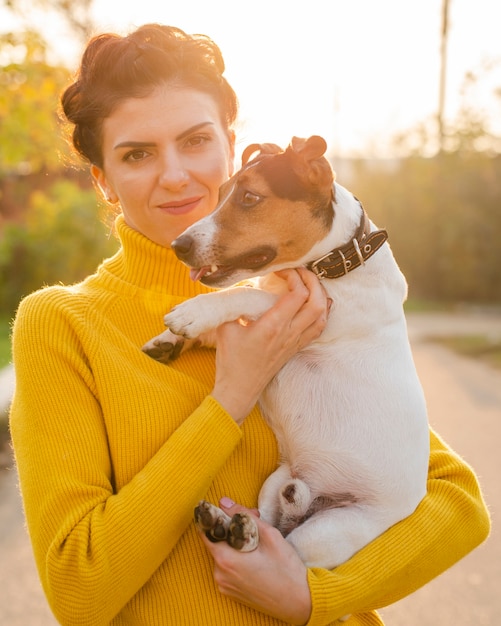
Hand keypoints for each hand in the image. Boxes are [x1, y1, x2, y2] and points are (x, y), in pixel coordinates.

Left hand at [201, 498, 311, 624]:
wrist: (299, 602)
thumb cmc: (286, 569)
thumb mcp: (268, 535)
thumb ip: (243, 516)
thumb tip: (224, 502)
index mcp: (225, 559)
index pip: (206, 530)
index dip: (214, 516)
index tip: (224, 507)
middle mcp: (219, 574)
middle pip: (216, 540)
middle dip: (231, 526)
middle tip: (253, 517)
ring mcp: (223, 585)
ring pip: (222, 553)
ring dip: (235, 541)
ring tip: (258, 537)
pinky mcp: (230, 591)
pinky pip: (227, 567)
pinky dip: (236, 557)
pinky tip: (256, 554)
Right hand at [211, 268, 329, 422]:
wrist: (239, 389)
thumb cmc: (230, 360)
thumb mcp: (225, 327)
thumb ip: (233, 304)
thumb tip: (240, 285)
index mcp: (273, 326)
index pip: (298, 294)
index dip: (294, 276)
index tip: (280, 270)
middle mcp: (289, 333)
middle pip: (317, 302)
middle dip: (312, 281)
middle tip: (299, 271)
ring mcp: (295, 342)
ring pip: (322, 315)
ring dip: (320, 295)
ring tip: (308, 283)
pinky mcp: (296, 348)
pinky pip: (319, 328)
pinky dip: (322, 311)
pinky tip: (317, 302)